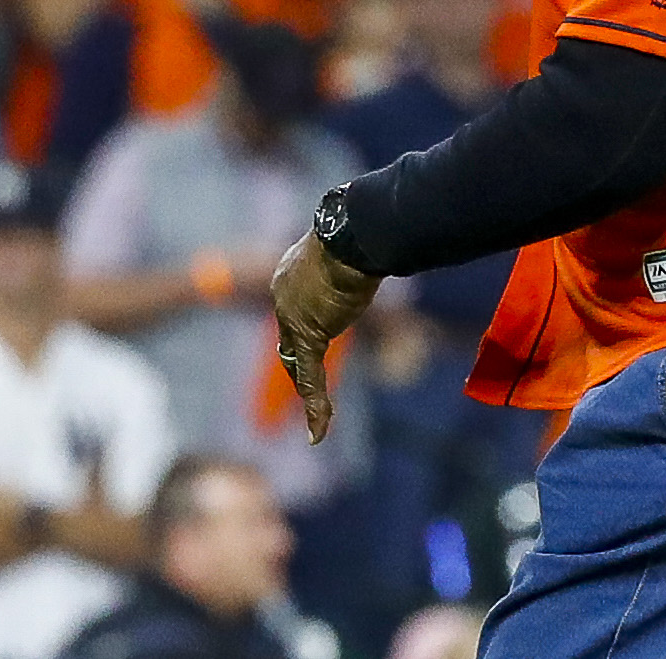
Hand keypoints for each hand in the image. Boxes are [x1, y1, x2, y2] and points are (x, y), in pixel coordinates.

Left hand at [270, 229, 379, 443]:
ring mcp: (291, 315)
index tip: (316, 335)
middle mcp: (283, 294)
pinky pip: (308, 378)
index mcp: (291, 272)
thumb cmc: (360, 232)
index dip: (303, 328)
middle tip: (311, 396)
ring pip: (298, 362)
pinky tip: (318, 433)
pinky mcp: (306, 334)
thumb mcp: (352, 248)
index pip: (293, 309)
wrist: (352, 235)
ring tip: (319, 421)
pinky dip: (315, 406)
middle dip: (299, 364)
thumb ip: (354, 261)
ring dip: (312, 391)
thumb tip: (382, 244)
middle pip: (290, 338)